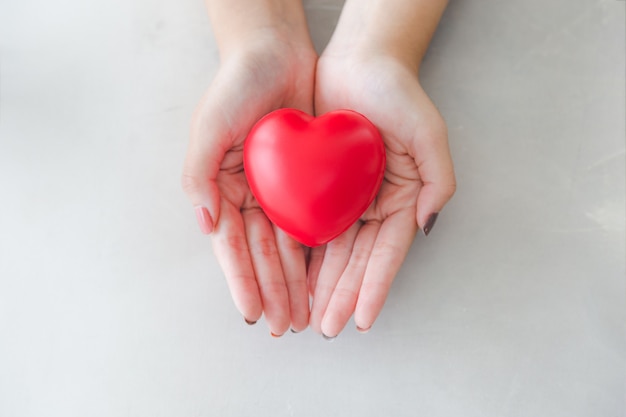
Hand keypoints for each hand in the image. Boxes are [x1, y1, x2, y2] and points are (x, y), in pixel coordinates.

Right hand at [182, 31, 316, 335]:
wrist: (275, 51)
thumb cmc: (236, 84)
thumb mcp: (209, 126)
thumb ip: (199, 173)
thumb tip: (204, 222)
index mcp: (222, 187)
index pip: (232, 245)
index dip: (241, 280)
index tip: (252, 313)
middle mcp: (249, 193)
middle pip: (261, 252)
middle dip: (271, 291)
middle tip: (283, 326)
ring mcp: (277, 189)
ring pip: (286, 244)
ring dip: (293, 281)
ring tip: (302, 313)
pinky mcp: (304, 179)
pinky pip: (310, 220)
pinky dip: (314, 250)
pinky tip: (319, 276)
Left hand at [308, 51, 455, 337]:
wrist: (359, 60)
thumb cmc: (397, 92)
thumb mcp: (429, 133)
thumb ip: (438, 180)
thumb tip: (426, 225)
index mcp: (402, 197)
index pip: (388, 252)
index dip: (375, 287)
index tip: (364, 319)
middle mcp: (375, 203)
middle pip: (357, 259)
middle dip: (344, 295)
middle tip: (330, 327)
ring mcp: (347, 197)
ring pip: (333, 250)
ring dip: (323, 283)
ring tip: (311, 314)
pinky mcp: (321, 185)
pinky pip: (312, 224)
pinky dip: (305, 253)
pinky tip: (296, 276)